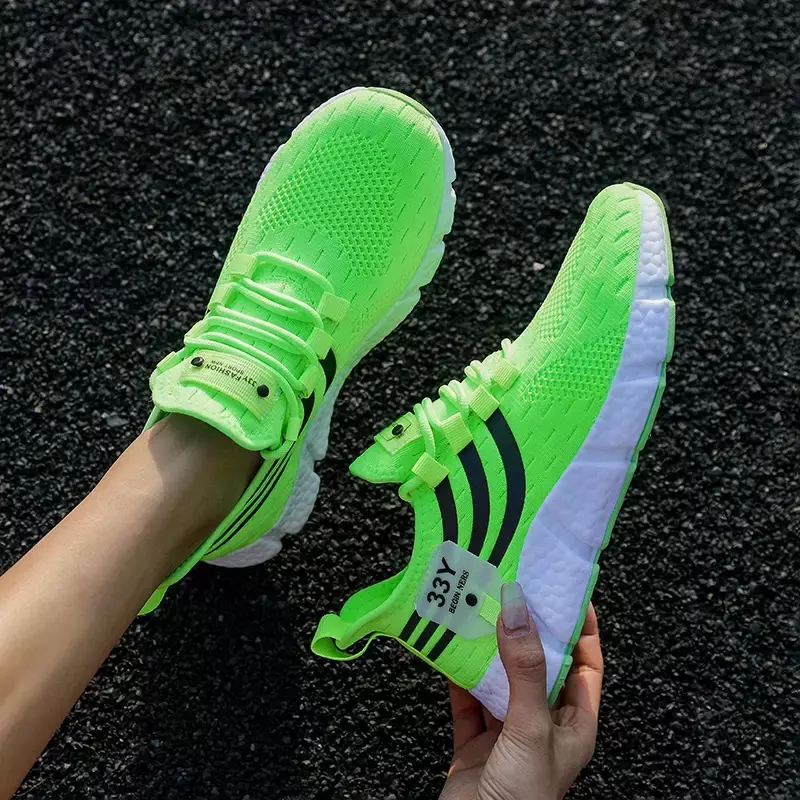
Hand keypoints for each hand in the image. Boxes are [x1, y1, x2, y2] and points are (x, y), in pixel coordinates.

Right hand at [439, 584, 602, 799]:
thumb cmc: (524, 799)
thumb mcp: (532, 727)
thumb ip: (526, 668)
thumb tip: (519, 608)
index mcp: (573, 723)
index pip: (585, 663)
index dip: (580, 627)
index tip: (565, 590)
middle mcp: (542, 723)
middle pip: (539, 663)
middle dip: (526, 629)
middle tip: (512, 589)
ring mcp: (507, 732)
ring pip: (501, 676)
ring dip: (489, 646)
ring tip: (479, 609)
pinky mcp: (474, 741)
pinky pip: (467, 697)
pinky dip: (457, 672)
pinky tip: (449, 647)